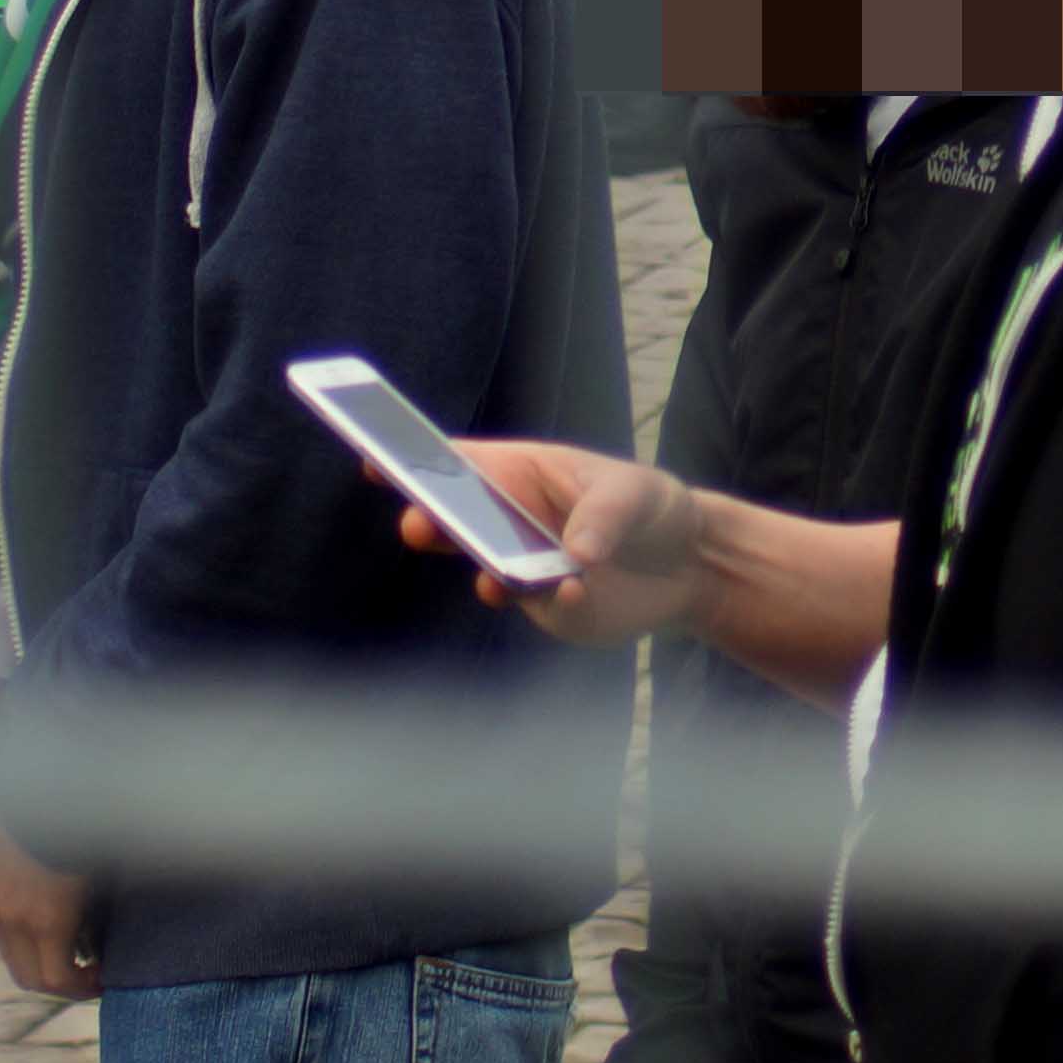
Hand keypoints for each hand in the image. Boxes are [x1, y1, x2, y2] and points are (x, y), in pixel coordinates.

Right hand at [0, 825, 101, 998]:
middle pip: (28, 978)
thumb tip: (97, 949)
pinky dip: (21, 936)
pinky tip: (44, 921)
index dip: (81, 989)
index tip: (103, 979)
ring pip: (10, 955)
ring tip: (68, 949)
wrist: (46, 783)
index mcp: (47, 919)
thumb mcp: (100, 878)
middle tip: (87, 975)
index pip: (55, 980)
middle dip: (60, 984)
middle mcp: (11, 917)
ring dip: (37, 961)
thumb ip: (93, 920)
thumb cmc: (89, 828)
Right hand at [379, 437, 703, 644]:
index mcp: (519, 471)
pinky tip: (568, 591)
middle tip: (418, 523)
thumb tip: (576, 554)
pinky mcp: (542, 605)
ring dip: (483, 568)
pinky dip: (544, 599)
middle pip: (452, 516)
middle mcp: (508, 519)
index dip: (411, 458)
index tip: (375, 457)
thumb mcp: (636, 494)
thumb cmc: (651, 507)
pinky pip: (531, 603)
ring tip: (495, 574)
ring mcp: (519, 564)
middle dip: (429, 519)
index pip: (455, 462)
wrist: (687, 568)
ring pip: (483, 565)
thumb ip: (605, 517)